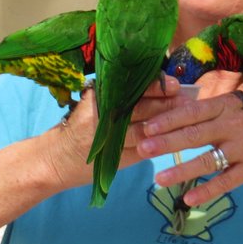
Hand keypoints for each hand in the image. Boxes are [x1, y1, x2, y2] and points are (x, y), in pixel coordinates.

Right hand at [43, 75, 188, 190]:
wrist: (53, 159)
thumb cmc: (77, 128)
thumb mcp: (92, 106)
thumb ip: (118, 97)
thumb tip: (155, 87)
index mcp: (99, 99)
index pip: (132, 89)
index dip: (156, 86)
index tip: (175, 84)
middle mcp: (103, 116)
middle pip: (142, 107)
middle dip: (168, 104)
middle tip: (189, 100)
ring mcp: (108, 139)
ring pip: (144, 130)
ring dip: (167, 124)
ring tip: (187, 120)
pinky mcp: (113, 158)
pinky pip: (141, 151)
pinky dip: (157, 145)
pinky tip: (172, 141)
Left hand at [137, 82, 242, 206]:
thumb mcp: (242, 105)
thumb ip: (216, 109)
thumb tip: (179, 112)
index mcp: (229, 104)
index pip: (193, 111)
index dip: (169, 119)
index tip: (147, 125)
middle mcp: (234, 124)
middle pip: (194, 134)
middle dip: (165, 142)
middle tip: (142, 148)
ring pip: (207, 160)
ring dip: (181, 170)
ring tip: (159, 179)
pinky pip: (226, 181)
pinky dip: (207, 190)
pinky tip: (189, 199)